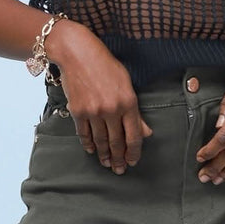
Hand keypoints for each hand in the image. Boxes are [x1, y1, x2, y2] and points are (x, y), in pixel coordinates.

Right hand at [48, 21, 153, 174]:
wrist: (78, 53)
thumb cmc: (105, 64)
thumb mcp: (126, 82)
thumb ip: (135, 110)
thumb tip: (146, 132)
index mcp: (128, 101)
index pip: (134, 135)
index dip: (134, 152)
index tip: (133, 161)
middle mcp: (112, 109)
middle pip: (117, 142)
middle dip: (119, 158)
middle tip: (120, 170)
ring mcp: (94, 112)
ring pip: (101, 141)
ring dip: (104, 155)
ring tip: (107, 163)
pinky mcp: (78, 111)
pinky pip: (84, 134)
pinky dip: (89, 144)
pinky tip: (92, 150)